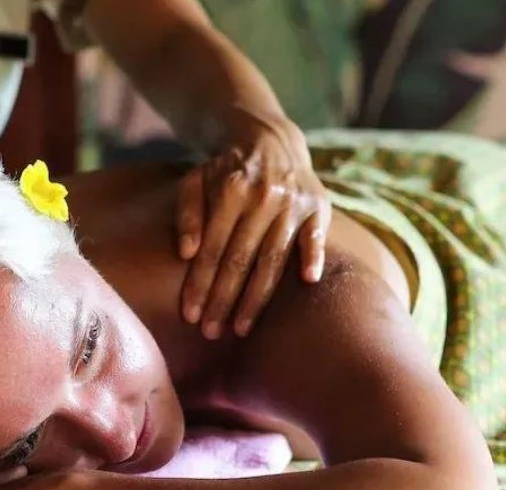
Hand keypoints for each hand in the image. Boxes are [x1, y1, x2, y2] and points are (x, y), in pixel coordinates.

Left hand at [177, 120, 331, 338]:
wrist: (270, 141)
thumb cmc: (225, 172)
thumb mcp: (195, 181)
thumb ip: (187, 214)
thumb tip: (187, 253)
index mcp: (231, 190)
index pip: (212, 248)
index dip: (200, 284)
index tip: (190, 316)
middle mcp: (264, 196)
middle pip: (240, 260)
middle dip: (223, 300)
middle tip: (210, 332)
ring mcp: (293, 202)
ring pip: (273, 258)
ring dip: (256, 297)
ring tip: (240, 328)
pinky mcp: (318, 205)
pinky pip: (315, 237)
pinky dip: (312, 256)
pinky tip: (307, 281)